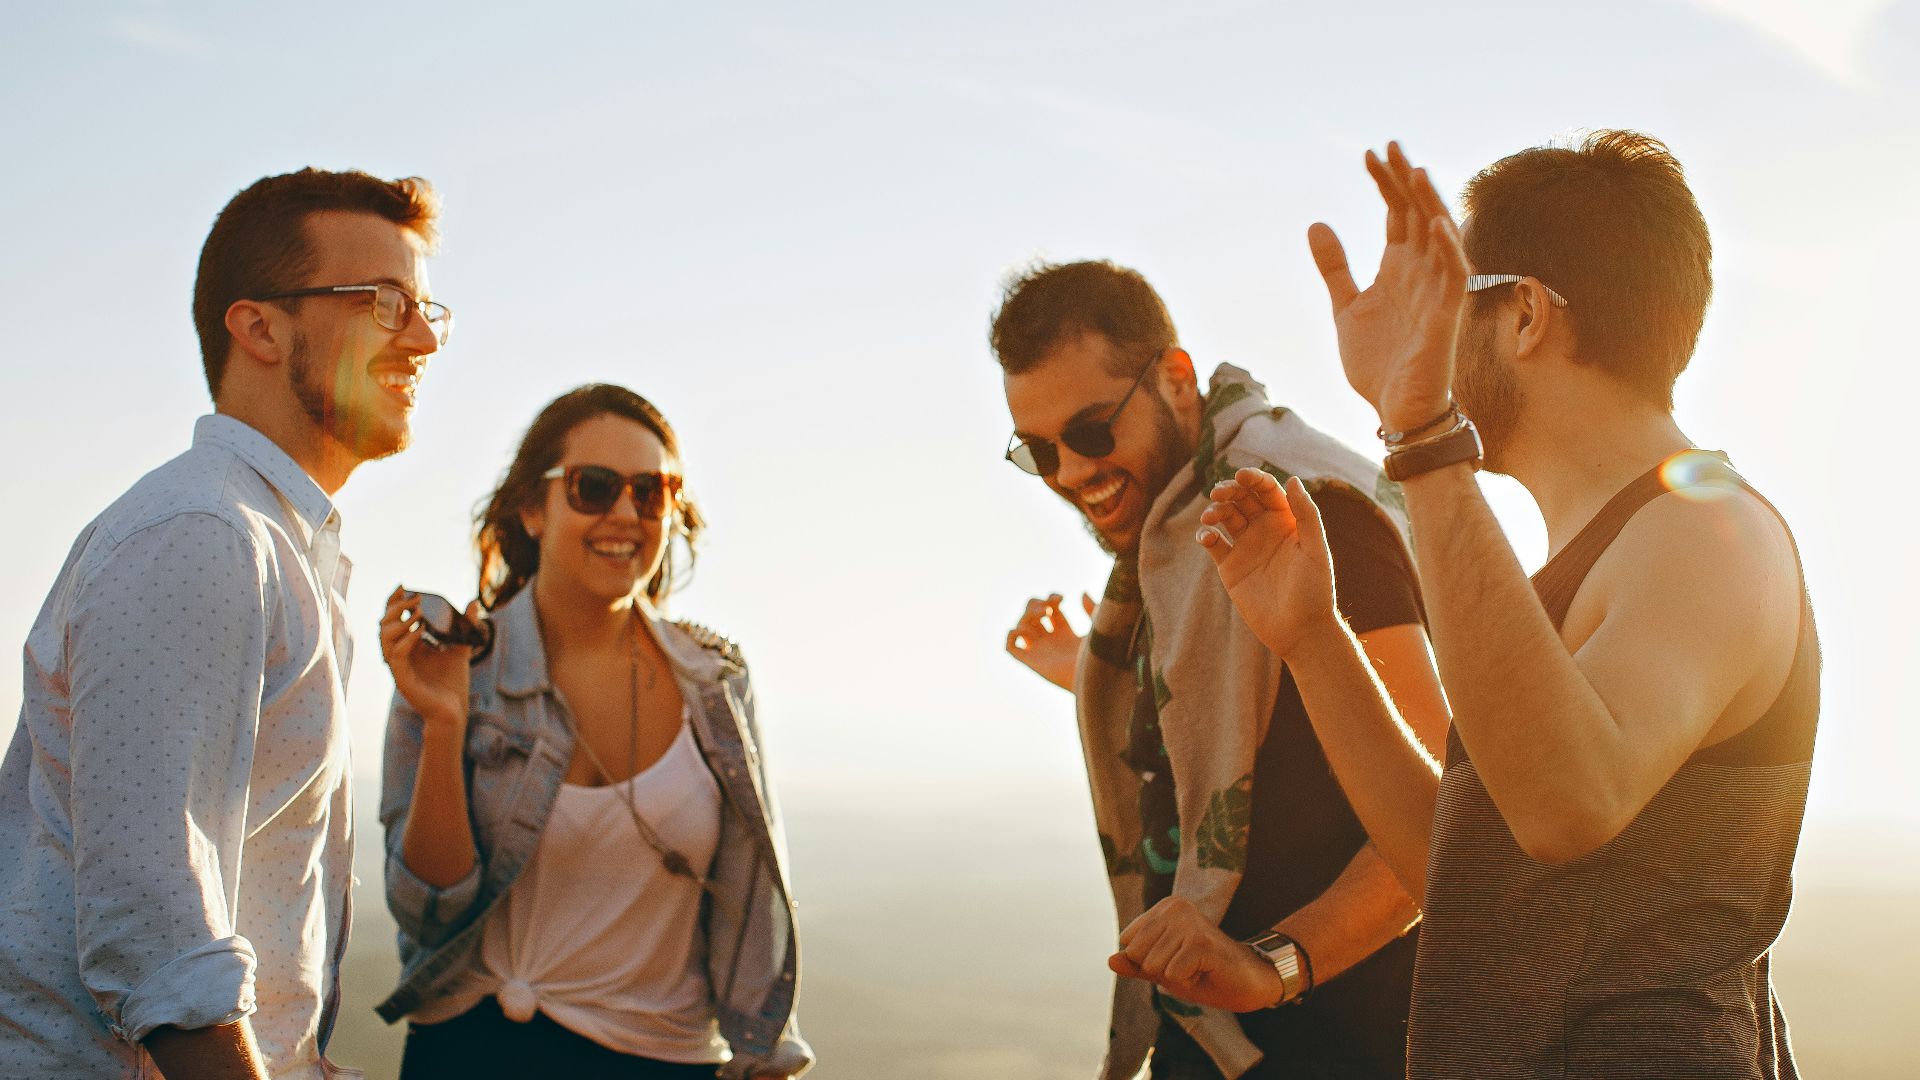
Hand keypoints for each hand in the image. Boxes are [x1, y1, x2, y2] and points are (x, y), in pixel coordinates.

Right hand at [380, 586, 473, 728]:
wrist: (453, 710)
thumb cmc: (453, 682)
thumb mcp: (461, 646)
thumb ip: (466, 625)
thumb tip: (474, 601)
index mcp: (408, 646)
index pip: (393, 619)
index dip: (394, 601)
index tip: (403, 585)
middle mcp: (399, 654)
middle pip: (384, 625)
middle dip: (396, 608)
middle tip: (415, 598)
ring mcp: (398, 667)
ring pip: (384, 639)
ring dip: (399, 622)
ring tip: (419, 613)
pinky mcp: (402, 679)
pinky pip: (395, 656)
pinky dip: (406, 641)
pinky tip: (420, 631)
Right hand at [1004, 592, 1093, 690]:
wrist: (1094, 678)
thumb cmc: (1100, 657)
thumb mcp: (1098, 627)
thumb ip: (1092, 609)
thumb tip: (1081, 593)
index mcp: (1066, 633)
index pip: (1050, 610)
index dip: (1051, 599)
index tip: (1061, 599)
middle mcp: (1050, 641)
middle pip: (1032, 615)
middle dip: (1036, 604)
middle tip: (1048, 607)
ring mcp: (1040, 651)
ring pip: (1021, 626)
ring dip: (1027, 615)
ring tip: (1043, 614)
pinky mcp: (1031, 662)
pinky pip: (1011, 647)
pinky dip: (1012, 635)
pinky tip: (1027, 629)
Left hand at [1107, 896, 1284, 1013]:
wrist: (1248, 982)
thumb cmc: (1204, 973)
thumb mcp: (1163, 970)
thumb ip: (1136, 965)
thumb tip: (1110, 960)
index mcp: (1163, 908)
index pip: (1128, 944)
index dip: (1148, 963)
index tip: (1176, 959)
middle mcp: (1175, 908)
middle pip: (1137, 954)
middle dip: (1160, 971)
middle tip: (1188, 966)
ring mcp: (1189, 923)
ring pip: (1153, 966)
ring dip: (1175, 977)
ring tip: (1197, 968)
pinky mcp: (1201, 942)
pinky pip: (1172, 975)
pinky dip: (1188, 983)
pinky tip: (1205, 972)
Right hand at [1197, 471, 1337, 658]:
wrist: (1300, 631)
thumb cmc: (1315, 591)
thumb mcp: (1315, 550)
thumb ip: (1307, 514)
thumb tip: (1293, 479)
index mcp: (1287, 521)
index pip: (1267, 490)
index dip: (1254, 478)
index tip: (1241, 476)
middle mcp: (1265, 530)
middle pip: (1242, 498)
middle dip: (1229, 490)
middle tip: (1219, 492)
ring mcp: (1246, 547)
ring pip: (1225, 517)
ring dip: (1215, 510)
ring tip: (1210, 516)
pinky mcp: (1230, 567)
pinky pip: (1213, 544)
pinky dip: (1205, 535)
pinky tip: (1207, 537)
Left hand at [1309, 141, 1468, 430]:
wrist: (1396, 410)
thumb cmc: (1379, 363)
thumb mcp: (1346, 308)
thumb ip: (1335, 267)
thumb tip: (1317, 223)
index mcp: (1399, 268)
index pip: (1397, 214)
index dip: (1385, 184)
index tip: (1368, 154)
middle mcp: (1421, 272)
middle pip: (1418, 215)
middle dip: (1404, 181)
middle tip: (1389, 146)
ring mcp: (1436, 292)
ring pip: (1439, 238)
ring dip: (1428, 204)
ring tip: (1413, 171)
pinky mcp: (1447, 317)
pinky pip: (1454, 277)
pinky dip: (1449, 249)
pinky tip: (1437, 224)